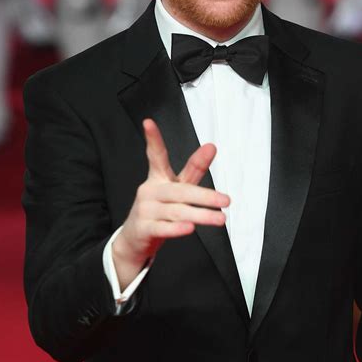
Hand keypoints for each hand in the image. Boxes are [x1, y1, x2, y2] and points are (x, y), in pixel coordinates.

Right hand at [112, 119, 228, 289]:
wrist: (135, 238)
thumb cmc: (160, 210)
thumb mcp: (177, 188)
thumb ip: (194, 169)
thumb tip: (211, 146)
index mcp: (158, 178)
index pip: (156, 156)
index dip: (153, 139)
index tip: (148, 123)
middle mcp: (150, 191)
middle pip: (180, 190)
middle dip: (204, 196)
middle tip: (226, 200)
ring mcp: (145, 210)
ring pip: (176, 211)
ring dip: (200, 215)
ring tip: (219, 219)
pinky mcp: (144, 229)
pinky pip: (163, 228)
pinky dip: (176, 229)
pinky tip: (190, 228)